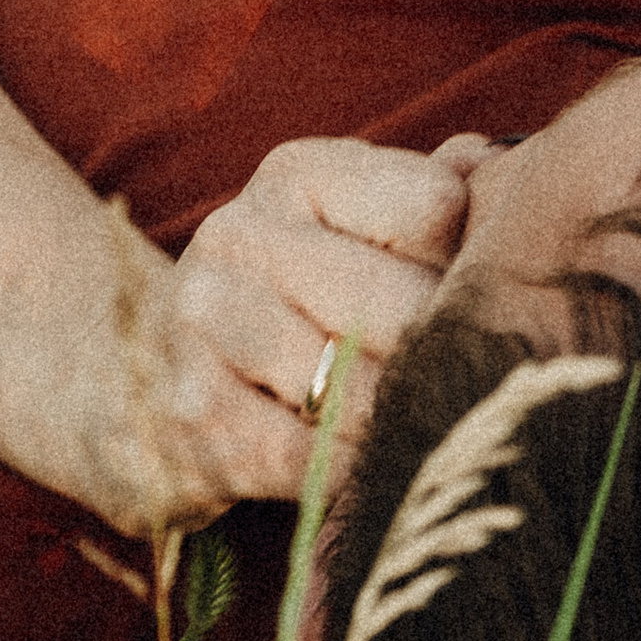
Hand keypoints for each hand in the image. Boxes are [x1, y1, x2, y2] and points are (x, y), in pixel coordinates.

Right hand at [168, 134, 497, 491]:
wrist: (144, 378)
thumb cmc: (293, 302)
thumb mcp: (356, 230)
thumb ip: (435, 196)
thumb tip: (496, 164)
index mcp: (296, 174)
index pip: (435, 206)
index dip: (473, 265)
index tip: (471, 299)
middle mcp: (238, 234)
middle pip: (403, 306)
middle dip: (446, 360)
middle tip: (470, 390)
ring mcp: (204, 324)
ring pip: (358, 388)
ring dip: (399, 423)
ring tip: (414, 430)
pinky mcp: (193, 417)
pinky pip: (314, 461)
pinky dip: (355, 476)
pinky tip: (360, 469)